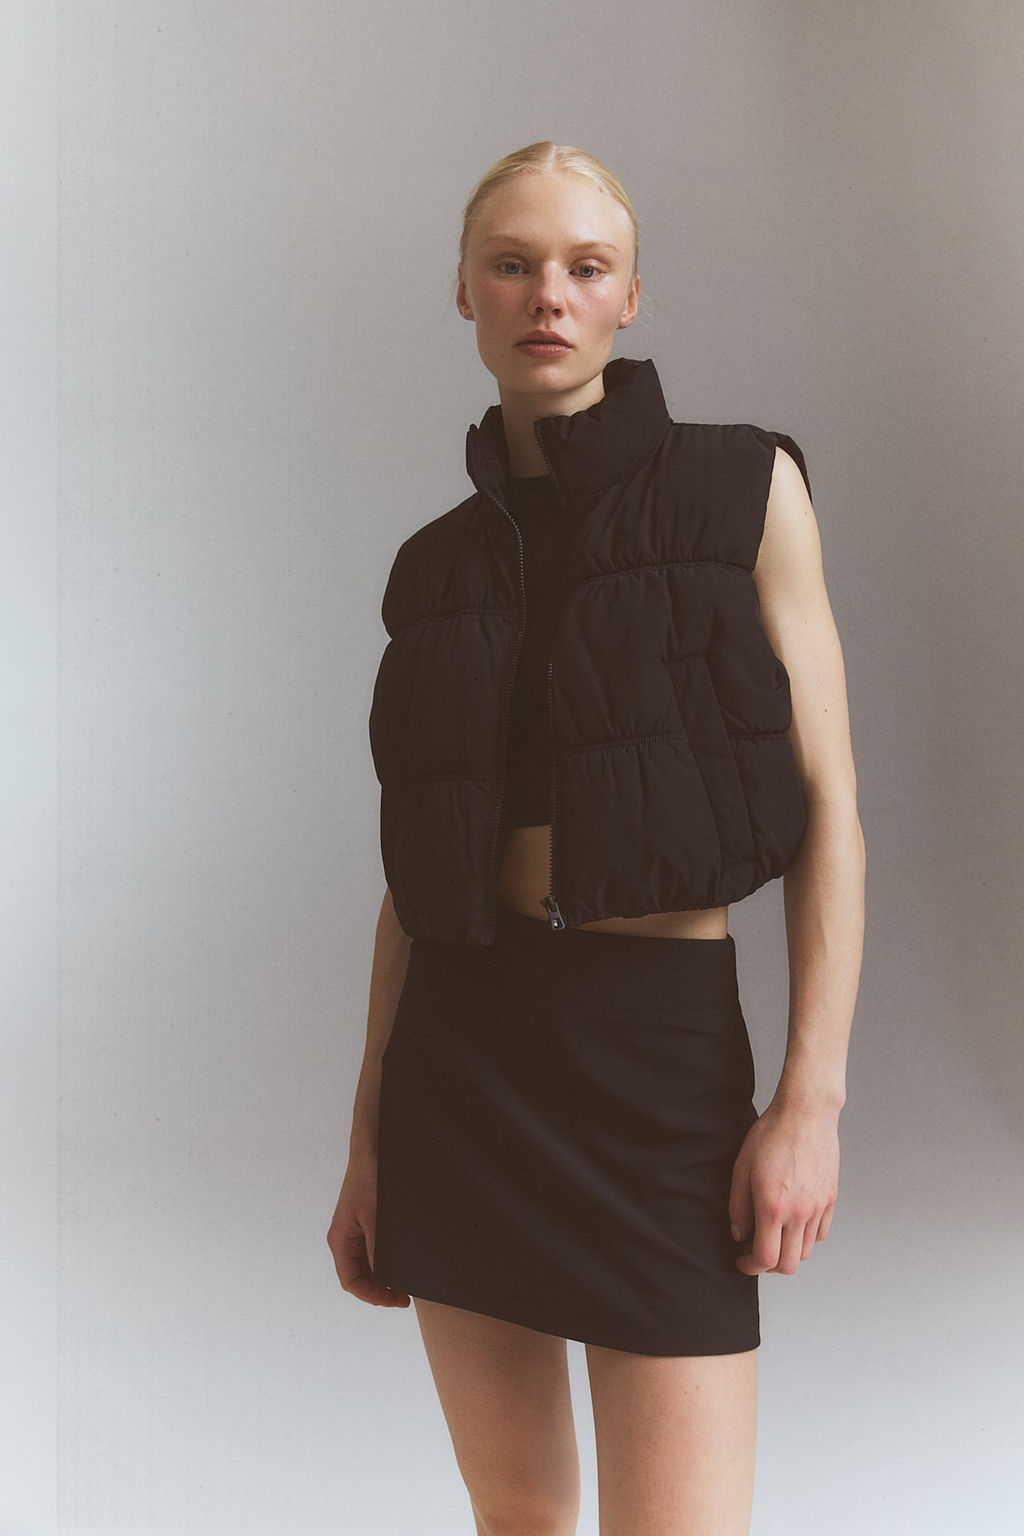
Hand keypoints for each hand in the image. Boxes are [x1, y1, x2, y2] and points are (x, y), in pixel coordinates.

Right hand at [326, 1151, 410, 1307]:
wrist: (374, 1148)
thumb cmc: (370, 1179)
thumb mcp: (376, 1218)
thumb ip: (378, 1249)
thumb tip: (387, 1279)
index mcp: (340, 1240)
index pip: (352, 1282)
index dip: (373, 1296)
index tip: (397, 1300)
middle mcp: (346, 1239)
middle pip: (360, 1277)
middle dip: (381, 1289)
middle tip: (407, 1296)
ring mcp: (356, 1231)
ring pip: (368, 1266)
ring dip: (385, 1277)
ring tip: (408, 1282)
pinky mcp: (368, 1222)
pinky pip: (375, 1250)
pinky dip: (388, 1261)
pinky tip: (405, 1262)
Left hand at [727, 1098, 839, 1275]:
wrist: (805, 1114)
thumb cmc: (771, 1135)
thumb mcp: (741, 1168)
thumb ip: (738, 1207)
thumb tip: (739, 1234)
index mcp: (773, 1207)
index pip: (765, 1258)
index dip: (750, 1267)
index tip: (741, 1260)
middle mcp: (799, 1213)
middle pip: (789, 1265)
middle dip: (769, 1266)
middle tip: (755, 1252)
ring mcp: (818, 1207)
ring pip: (805, 1252)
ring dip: (787, 1252)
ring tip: (774, 1235)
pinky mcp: (830, 1199)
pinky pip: (820, 1234)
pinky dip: (805, 1238)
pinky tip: (792, 1223)